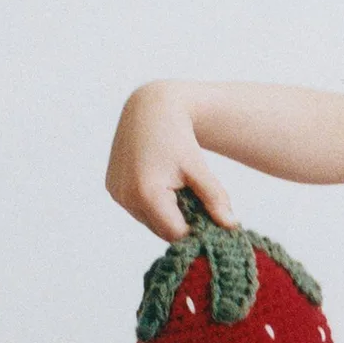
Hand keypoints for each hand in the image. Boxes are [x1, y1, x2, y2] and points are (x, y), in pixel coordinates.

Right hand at [105, 81, 238, 243]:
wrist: (150, 109)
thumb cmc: (178, 137)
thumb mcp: (199, 168)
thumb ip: (215, 199)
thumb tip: (231, 226)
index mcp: (147, 193)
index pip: (176, 234)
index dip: (195, 230)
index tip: (209, 220)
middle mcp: (126, 196)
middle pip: (162, 231)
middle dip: (181, 223)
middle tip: (194, 199)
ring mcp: (117, 194)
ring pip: (150, 222)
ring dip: (166, 215)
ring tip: (177, 188)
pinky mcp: (113, 189)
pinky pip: (138, 210)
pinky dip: (152, 206)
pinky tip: (160, 183)